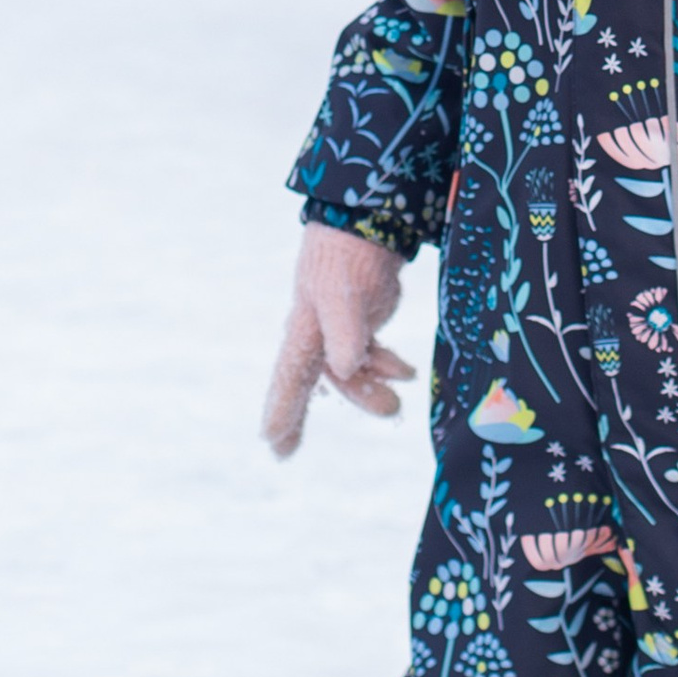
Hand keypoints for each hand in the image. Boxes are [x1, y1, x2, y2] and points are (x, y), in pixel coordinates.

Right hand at [262, 225, 414, 457]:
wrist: (366, 225)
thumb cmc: (346, 259)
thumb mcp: (344, 296)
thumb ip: (346, 332)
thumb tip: (343, 370)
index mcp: (305, 330)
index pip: (289, 378)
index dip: (281, 410)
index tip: (271, 441)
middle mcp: (316, 334)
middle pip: (307, 383)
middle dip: (298, 415)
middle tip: (286, 451)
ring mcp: (339, 329)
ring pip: (347, 373)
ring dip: (369, 391)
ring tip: (395, 404)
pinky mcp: (361, 321)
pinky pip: (368, 356)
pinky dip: (385, 367)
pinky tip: (406, 372)